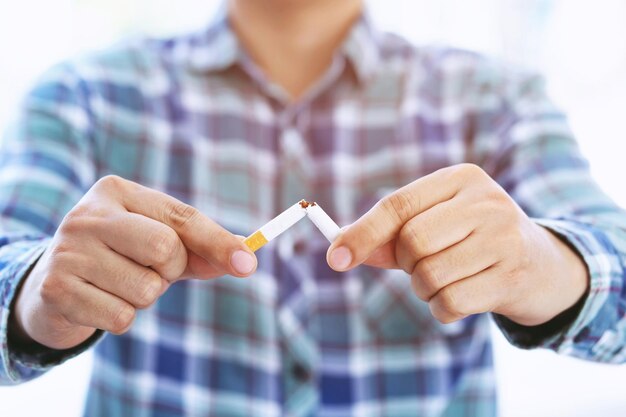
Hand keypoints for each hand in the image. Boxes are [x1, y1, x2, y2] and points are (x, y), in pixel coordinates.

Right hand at [11, 176, 256, 349]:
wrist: (55, 286)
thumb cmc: (121, 258)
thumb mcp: (161, 246)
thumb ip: (202, 249)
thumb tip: (246, 258)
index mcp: (117, 192)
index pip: (181, 216)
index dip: (218, 242)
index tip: (249, 265)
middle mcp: (88, 214)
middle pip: (166, 248)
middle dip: (171, 270)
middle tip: (151, 270)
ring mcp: (68, 250)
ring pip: (147, 289)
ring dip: (145, 297)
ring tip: (119, 285)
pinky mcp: (57, 289)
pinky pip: (122, 317)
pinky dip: (121, 318)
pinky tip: (99, 302)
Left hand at [327, 164, 587, 325]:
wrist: (541, 265)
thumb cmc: (471, 241)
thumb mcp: (434, 226)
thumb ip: (388, 237)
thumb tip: (341, 252)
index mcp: (461, 178)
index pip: (398, 204)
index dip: (363, 233)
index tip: (335, 258)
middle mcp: (486, 202)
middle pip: (412, 242)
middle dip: (406, 264)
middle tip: (423, 265)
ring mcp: (504, 239)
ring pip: (428, 276)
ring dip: (424, 289)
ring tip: (447, 279)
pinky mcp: (512, 277)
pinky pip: (450, 303)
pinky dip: (443, 309)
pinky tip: (464, 296)